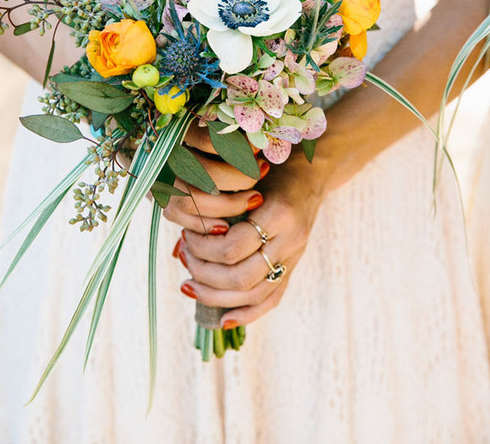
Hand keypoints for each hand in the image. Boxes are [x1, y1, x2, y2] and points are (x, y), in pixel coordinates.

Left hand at [172, 147, 323, 327]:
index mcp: (279, 213)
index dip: (203, 248)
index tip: (186, 234)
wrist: (311, 174)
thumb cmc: (270, 171)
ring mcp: (295, 257)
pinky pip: (272, 300)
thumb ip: (219, 207)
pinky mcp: (294, 268)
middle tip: (184, 256)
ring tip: (190, 283)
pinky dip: (246, 314)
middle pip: (241, 276)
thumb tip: (179, 245)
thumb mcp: (245, 179)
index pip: (233, 247)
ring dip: (215, 294)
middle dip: (204, 272)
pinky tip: (223, 319)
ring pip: (254, 293)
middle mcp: (291, 239)